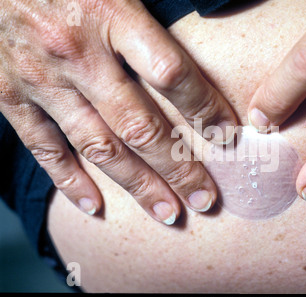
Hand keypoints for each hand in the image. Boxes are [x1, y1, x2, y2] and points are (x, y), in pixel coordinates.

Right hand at [0, 0, 236, 222]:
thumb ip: (150, 20)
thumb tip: (196, 52)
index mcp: (109, 14)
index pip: (171, 75)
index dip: (204, 109)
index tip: (227, 135)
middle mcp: (77, 54)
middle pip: (140, 127)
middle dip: (178, 168)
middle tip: (205, 198)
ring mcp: (41, 79)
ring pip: (99, 148)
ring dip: (138, 185)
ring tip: (168, 212)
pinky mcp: (9, 96)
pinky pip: (44, 148)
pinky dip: (69, 181)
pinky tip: (95, 206)